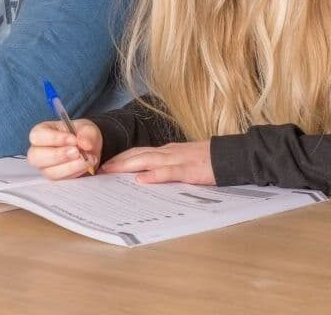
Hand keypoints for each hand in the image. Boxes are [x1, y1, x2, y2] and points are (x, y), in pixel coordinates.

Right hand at [27, 119, 101, 179]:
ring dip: (70, 167)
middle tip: (77, 152)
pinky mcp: (56, 177)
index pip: (37, 136)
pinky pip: (62, 180)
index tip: (73, 140)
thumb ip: (86, 134)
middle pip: (36, 157)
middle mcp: (39, 151)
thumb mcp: (87, 128)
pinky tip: (86, 165)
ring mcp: (45, 167)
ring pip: (50, 172)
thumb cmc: (82, 134)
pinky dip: (76, 173)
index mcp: (41, 132)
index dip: (54, 138)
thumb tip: (85, 144)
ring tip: (86, 159)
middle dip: (58, 155)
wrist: (90, 149)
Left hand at [100, 141, 214, 184]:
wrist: (232, 155)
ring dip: (126, 165)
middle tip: (98, 168)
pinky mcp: (189, 170)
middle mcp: (169, 152)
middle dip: (116, 161)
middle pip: (137, 154)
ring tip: (110, 171)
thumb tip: (148, 175)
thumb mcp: (183, 160)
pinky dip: (154, 175)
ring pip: (147, 160)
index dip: (120, 157)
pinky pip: (169, 172)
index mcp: (167, 151)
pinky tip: (141, 180)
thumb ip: (167, 165)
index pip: (138, 152)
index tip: (104, 164)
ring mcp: (178, 159)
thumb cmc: (208, 161)